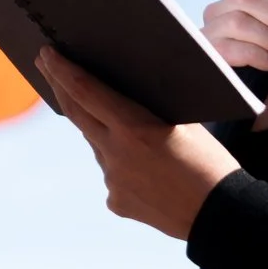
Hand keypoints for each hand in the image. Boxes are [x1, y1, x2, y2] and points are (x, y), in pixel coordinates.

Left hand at [36, 47, 241, 239]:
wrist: (220, 214)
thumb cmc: (211, 162)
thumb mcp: (186, 124)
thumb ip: (150, 110)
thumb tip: (124, 96)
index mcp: (134, 127)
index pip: (86, 92)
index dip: (62, 70)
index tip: (46, 54)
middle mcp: (115, 153)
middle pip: (77, 114)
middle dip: (60, 87)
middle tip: (48, 67)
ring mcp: (112, 179)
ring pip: (98, 145)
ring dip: (104, 131)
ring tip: (134, 133)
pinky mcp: (116, 201)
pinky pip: (112, 175)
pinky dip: (124, 166)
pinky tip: (149, 172)